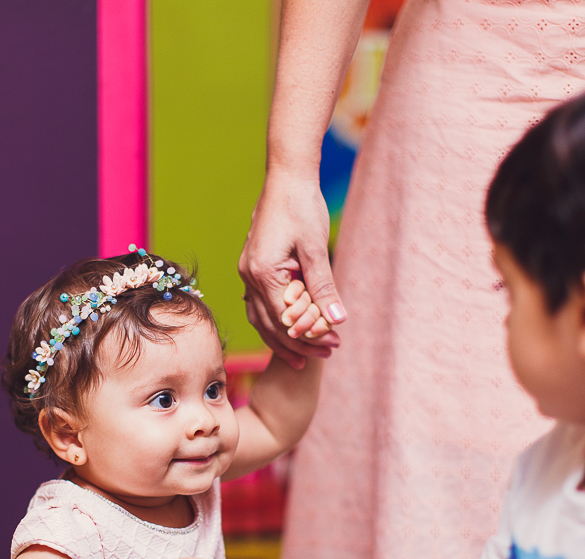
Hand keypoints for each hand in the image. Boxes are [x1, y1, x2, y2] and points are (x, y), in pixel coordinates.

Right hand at [239, 170, 342, 367]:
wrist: (286, 178)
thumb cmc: (302, 207)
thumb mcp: (317, 249)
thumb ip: (324, 287)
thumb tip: (338, 320)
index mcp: (262, 273)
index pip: (285, 319)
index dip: (310, 335)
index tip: (334, 344)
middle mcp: (249, 276)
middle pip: (270, 325)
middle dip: (299, 343)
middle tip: (326, 355)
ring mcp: (247, 272)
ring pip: (261, 318)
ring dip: (284, 338)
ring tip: (306, 355)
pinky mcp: (253, 267)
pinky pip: (258, 305)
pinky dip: (273, 322)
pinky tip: (287, 329)